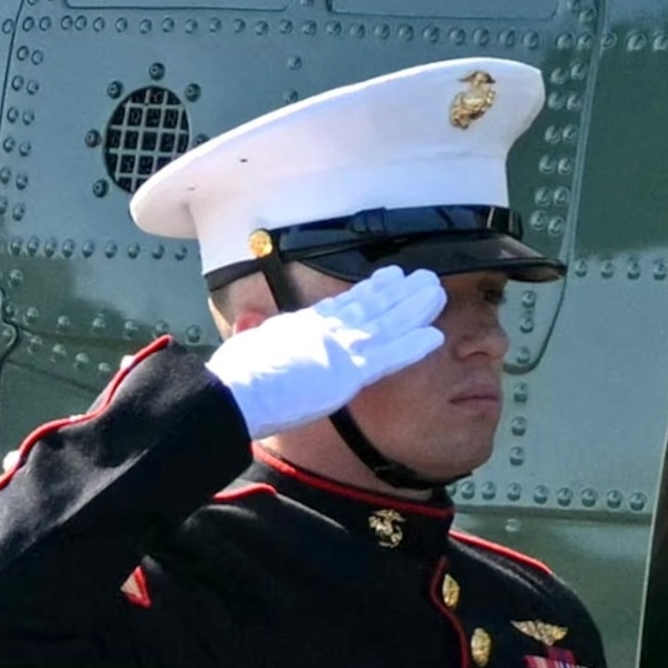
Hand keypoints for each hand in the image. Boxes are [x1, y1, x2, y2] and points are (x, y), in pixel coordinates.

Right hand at [205, 265, 446, 438]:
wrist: (232, 391)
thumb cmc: (232, 377)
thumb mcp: (244, 346)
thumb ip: (255, 336)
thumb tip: (247, 328)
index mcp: (299, 325)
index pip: (341, 305)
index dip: (368, 291)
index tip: (387, 279)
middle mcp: (323, 330)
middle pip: (369, 306)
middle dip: (398, 292)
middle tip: (423, 277)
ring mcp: (337, 349)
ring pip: (385, 323)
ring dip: (413, 308)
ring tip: (435, 291)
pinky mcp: (347, 372)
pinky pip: (388, 357)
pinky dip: (412, 346)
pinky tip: (435, 336)